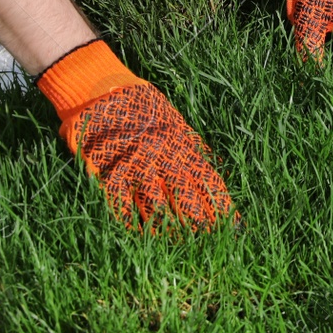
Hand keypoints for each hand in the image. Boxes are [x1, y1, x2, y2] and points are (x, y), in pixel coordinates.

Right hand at [37, 40, 234, 231]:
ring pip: (156, 206)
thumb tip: (212, 167)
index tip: (232, 225)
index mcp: (180, 144)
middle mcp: (161, 156)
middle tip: (209, 242)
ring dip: (168, 228)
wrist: (100, 88)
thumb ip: (190, 145)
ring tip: (180, 245)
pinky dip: (131, 222)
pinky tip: (141, 235)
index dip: (220, 204)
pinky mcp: (109, 171)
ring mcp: (135, 165)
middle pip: (185, 197)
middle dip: (198, 223)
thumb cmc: (140, 105)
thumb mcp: (172, 121)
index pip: (207, 180)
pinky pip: (122, 204)